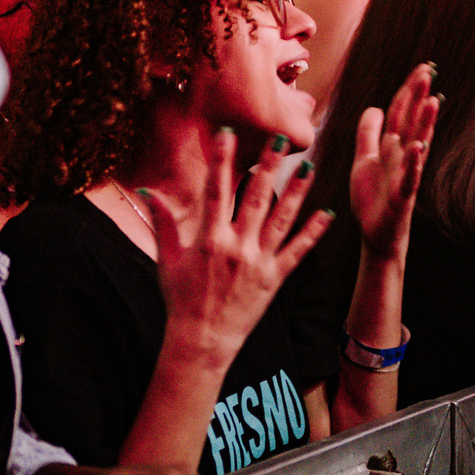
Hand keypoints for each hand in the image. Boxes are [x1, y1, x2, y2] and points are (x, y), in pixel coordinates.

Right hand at [141, 129, 332, 365]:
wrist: (202, 340)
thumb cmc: (180, 299)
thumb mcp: (166, 260)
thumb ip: (162, 223)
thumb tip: (147, 193)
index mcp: (209, 239)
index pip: (216, 190)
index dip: (223, 160)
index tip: (228, 134)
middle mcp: (237, 247)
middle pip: (256, 198)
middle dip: (269, 166)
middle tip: (282, 139)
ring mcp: (259, 262)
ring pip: (282, 220)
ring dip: (297, 192)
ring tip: (309, 167)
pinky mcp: (275, 279)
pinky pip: (297, 252)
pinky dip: (313, 233)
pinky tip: (327, 214)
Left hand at [351, 63, 437, 260]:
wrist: (375, 235)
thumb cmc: (373, 199)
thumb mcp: (364, 160)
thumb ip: (368, 135)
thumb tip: (374, 107)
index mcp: (393, 148)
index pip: (401, 114)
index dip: (408, 92)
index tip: (421, 69)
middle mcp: (403, 158)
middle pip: (411, 123)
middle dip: (418, 98)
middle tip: (427, 72)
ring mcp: (405, 176)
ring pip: (416, 146)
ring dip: (424, 124)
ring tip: (432, 101)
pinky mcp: (402, 197)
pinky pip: (410, 177)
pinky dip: (414, 163)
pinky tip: (418, 148)